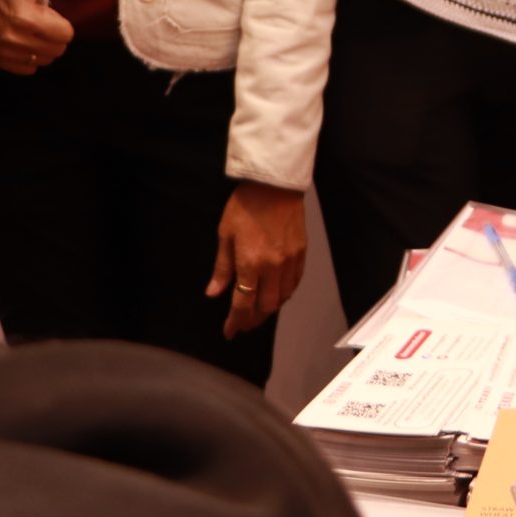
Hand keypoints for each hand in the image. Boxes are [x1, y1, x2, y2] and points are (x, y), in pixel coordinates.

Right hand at [0, 0, 75, 74]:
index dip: (61, 22)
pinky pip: (27, 68)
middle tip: (39, 19)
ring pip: (44, 60)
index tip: (46, 11)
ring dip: (43, 46)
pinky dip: (29, 57)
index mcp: (26, 19)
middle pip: (57, 49)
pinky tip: (21, 39)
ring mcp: (4, 51)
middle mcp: (14, 40)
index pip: (65, 35)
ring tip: (30, 28)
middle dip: (54, 35)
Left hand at [207, 182, 306, 338]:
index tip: (229, 332)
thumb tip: (214, 293)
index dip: (235, 322)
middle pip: (265, 307)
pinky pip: (295, 284)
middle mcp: (272, 267)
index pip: (243, 303)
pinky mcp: (301, 254)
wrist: (275, 184)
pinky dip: (285, 294)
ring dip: (269, 310)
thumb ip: (222, 267)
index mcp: (250, 263)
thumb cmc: (245, 205)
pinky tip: (277, 295)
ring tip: (257, 313)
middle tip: (242, 325)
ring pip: (282, 298)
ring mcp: (290, 262)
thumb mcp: (225, 234)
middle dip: (252, 320)